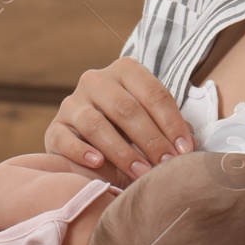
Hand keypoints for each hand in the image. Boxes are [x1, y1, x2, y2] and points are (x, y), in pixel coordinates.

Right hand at [44, 57, 194, 180]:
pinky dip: (82, 152)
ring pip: (96, 124)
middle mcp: (96, 80)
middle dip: (150, 140)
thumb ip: (171, 129)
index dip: (172, 123)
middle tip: (166, 166)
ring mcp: (72, 103)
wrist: (89, 140)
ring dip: (122, 152)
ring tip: (141, 173)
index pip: (153, 94)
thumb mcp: (152, 122)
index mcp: (125, 71)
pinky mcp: (55, 128)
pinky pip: (65, 139)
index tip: (186, 150)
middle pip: (126, 108)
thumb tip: (189, 146)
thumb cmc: (130, 130)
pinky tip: (98, 164)